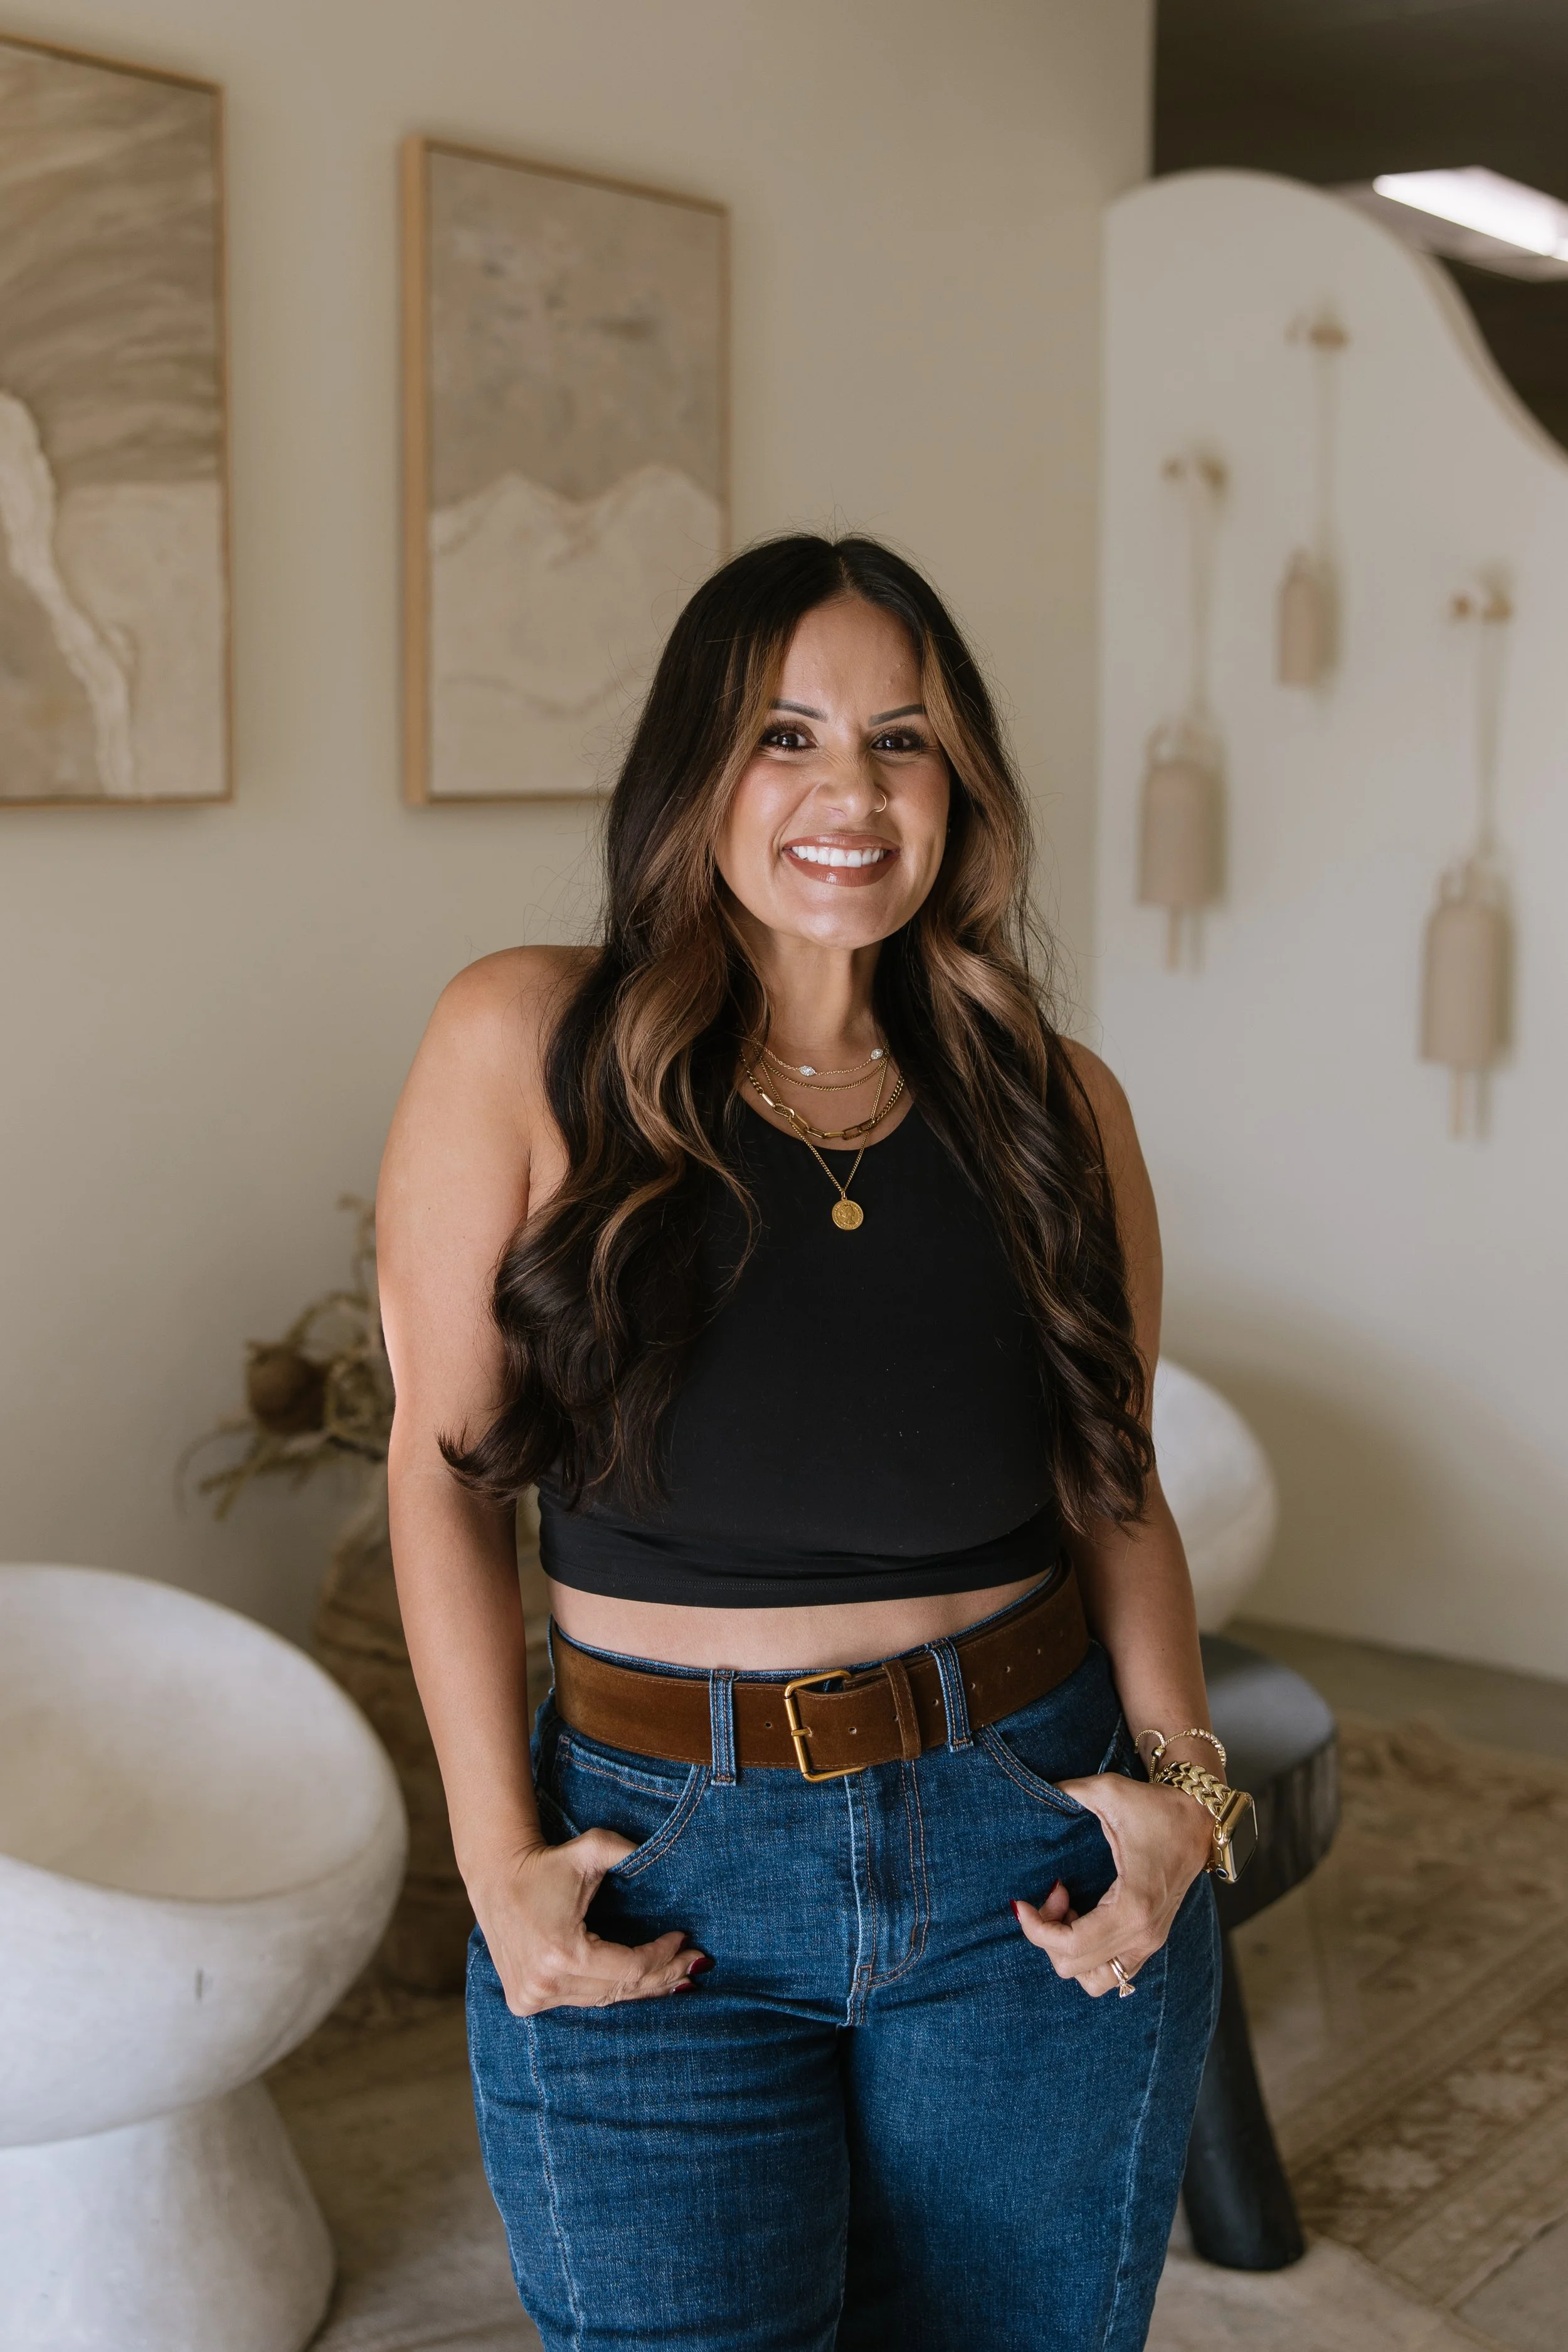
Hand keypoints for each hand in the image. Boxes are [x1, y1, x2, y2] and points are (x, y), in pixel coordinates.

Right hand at [471, 1832, 708, 2014]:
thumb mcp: (589, 1849)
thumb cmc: (545, 1863)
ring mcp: (533, 1997)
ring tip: (677, 1978)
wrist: (495, 1877)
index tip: (687, 1939)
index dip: (664, 1956)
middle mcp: (546, 1984)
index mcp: (563, 1953)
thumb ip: (626, 1851)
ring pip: (603, 1999)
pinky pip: (583, 2000)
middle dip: (663, 1976)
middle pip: (621, 1989)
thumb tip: (664, 1858)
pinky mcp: (525, 2001)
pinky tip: (639, 1986)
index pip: (630, 1968)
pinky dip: (610, 1991)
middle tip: (696, 1964)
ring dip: (641, 1988)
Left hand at [1011, 1776, 1213, 1997]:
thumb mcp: (1107, 1791)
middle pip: (1075, 1967)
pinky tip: (1084, 1916)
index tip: (1022, 1903)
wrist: (1200, 1818)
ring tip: (1068, 1908)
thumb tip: (1037, 1791)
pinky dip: (1088, 1954)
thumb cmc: (1155, 1806)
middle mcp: (1143, 1935)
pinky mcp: (1151, 1942)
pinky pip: (1112, 1973)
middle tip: (1054, 1892)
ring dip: (1069, 1948)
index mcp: (1133, 1907)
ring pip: (1094, 1981)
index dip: (1036, 1930)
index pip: (1072, 1946)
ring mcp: (1150, 1943)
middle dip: (1049, 1933)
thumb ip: (1067, 1791)